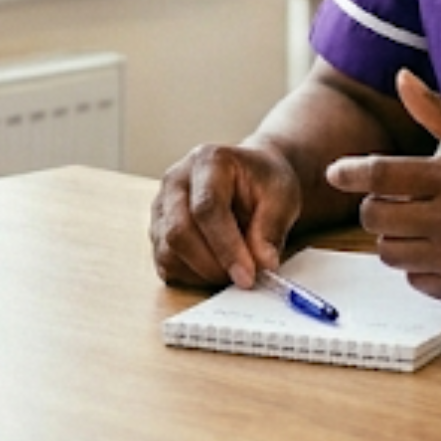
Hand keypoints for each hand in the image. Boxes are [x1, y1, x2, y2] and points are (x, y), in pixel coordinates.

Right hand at [150, 140, 301, 290]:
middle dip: (212, 265)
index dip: (226, 246)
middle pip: (178, 231)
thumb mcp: (282, 196)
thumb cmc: (264, 182)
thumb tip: (262, 263)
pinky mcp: (157, 229)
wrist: (249, 176)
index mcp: (207, 161)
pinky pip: (164, 263)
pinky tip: (215, 268)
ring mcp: (161, 205)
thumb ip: (271, 228)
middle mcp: (175, 180)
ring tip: (232, 270)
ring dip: (201, 273)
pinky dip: (190, 276)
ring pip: (167, 252)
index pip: (206, 207)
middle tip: (243, 279)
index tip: (248, 276)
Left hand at [324, 70, 440, 307]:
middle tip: (390, 199)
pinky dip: (417, 264)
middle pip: (376, 217)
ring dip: (393, 236)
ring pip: (389, 251)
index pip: (381, 174)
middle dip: (374, 206)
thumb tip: (402, 77)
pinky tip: (440, 249)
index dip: (350, 172)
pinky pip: (414, 279)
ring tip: (417, 223)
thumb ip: (440, 113)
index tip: (335, 172)